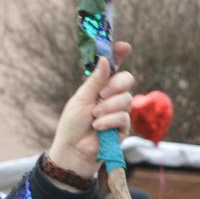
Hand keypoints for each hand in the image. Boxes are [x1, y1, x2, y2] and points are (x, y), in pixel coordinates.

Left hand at [47, 42, 134, 179]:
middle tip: (101, 95)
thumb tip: (104, 59)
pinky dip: (108, 121)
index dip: (119, 55)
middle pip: (127, 79)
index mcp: (99, 86)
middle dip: (115, 85)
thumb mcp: (81, 99)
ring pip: (126, 99)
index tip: (124, 47)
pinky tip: (98, 128)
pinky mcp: (123, 127)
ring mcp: (119, 111)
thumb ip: (94, 81)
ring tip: (94, 117)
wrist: (73, 151)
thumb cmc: (72, 125)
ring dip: (108, 107)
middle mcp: (111, 97)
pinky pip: (123, 116)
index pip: (113, 67)